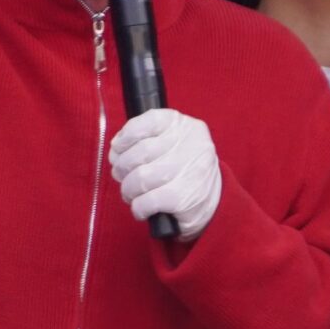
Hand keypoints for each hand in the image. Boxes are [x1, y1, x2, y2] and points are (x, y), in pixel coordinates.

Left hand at [107, 108, 221, 239]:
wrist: (214, 202)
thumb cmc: (183, 170)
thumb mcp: (173, 143)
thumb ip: (146, 139)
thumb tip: (115, 150)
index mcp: (186, 127)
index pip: (150, 121)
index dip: (126, 136)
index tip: (117, 148)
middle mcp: (192, 145)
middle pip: (141, 152)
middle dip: (122, 167)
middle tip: (122, 176)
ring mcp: (190, 172)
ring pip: (140, 178)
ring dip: (128, 190)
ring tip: (131, 194)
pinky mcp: (183, 198)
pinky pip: (146, 201)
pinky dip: (137, 207)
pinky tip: (142, 208)